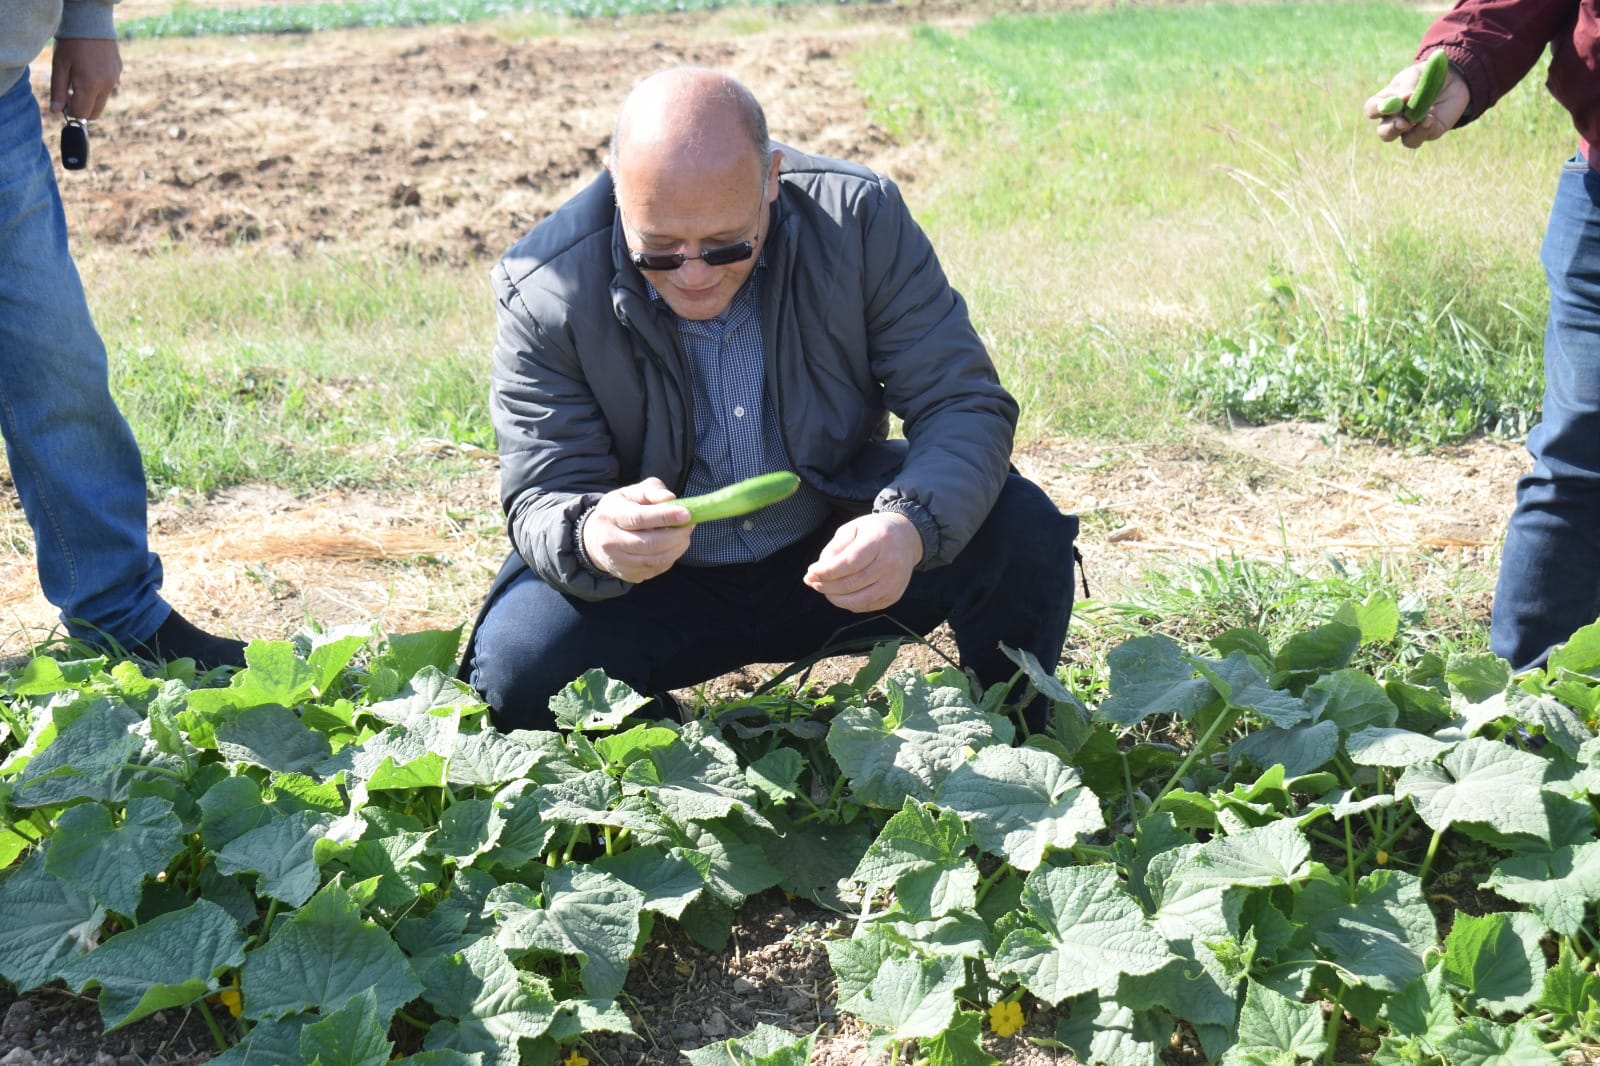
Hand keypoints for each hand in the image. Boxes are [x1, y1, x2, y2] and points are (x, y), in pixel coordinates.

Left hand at [51, 38, 120, 119]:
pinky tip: (90, 70)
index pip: (81, 113)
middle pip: (95, 113)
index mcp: (90, 85)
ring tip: (79, 80)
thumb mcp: (60, 66)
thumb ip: (58, 91)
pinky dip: (98, 87)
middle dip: (82, 109)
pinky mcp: (118, 73)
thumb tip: (55, 111)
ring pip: (102, 101)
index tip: (63, 104)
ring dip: (90, 98)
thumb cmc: (71, 43)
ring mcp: (115, 80)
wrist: (91, 23)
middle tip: (70, 95)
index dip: (70, 112)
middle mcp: (106, 86)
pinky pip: (108, 88)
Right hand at [581, 478, 692, 582]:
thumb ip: (652, 491)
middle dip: (676, 535)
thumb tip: (671, 499)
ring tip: (684, 534)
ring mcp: (618, 561)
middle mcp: (611, 541)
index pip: (639, 518)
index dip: (665, 517)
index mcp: (611, 516)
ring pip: (655, 559)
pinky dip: (671, 557)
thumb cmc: (620, 510)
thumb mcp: (631, 493)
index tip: (687, 514)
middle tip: (690, 524)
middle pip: (649, 543)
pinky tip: (674, 546)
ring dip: (677, 547)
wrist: (596, 538)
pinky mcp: (628, 574)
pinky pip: (656, 569)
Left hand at [803, 512, 923, 612]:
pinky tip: (839, 594)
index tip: (810, 573)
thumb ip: (834, 548)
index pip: (849, 563)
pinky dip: (848, 603)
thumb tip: (817, 570)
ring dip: (834, 598)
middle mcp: (890, 564)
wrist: (907, 538)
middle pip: (851, 584)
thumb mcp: (853, 528)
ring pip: (858, 600)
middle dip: (826, 586)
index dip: (827, 571)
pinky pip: (866, 606)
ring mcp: (894, 583)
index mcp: (879, 542)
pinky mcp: (894, 595)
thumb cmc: (875, 532)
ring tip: (822, 588)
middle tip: (812, 581)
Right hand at [1364, 57, 1468, 148]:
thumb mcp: (1417, 73)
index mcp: (1387, 100)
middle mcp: (1394, 118)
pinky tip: (1432, 117)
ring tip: (1424, 117)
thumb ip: (1408, 86)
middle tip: (1403, 122)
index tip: (1385, 105)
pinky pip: (1419, 138)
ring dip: (1410, 132)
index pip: (1372, 109)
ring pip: (1400, 139)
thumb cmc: (1428, 74)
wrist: (1454, 79)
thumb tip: (1403, 98)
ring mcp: (1410, 128)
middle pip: (1383, 131)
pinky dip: (1424, 129)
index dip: (1375, 109)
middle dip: (1391, 128)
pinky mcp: (1427, 132)